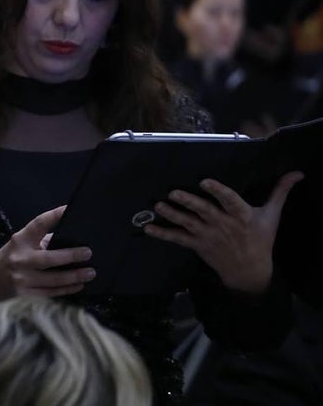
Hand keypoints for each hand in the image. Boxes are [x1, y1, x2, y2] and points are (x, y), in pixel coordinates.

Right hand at [0, 205, 94, 299]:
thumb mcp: (21, 243)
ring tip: (90, 273)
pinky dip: (67, 289)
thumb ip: (42, 240)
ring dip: (74, 277)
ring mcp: (22, 278)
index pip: (38, 225)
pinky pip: (50, 293)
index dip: (54, 216)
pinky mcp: (25, 294)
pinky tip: (79, 285)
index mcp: (20, 240)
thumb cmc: (13, 256)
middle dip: (70, 256)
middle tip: (88, 253)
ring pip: (53, 280)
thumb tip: (72, 239)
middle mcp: (20, 259)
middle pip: (48, 258)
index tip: (69, 209)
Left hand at [145, 172, 302, 293]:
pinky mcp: (198, 245)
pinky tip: (149, 229)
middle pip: (204, 211)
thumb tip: (296, 173)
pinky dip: (163, 234)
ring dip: (172, 214)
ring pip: (188, 223)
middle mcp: (223, 225)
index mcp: (242, 216)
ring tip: (158, 205)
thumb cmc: (260, 239)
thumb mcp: (272, 216)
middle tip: (173, 192)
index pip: (230, 201)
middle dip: (189, 202)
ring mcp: (208, 236)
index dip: (218, 191)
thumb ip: (280, 192)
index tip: (205, 181)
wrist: (251, 272)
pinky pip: (178, 239)